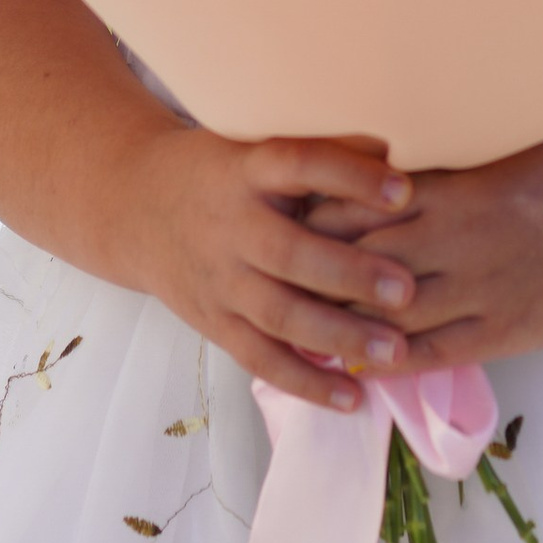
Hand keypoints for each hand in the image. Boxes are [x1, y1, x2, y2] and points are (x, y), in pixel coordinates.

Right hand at [121, 128, 421, 409]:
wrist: (134, 207)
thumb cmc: (218, 170)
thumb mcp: (254, 142)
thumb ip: (319, 148)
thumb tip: (394, 148)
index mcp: (245, 170)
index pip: (298, 165)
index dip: (349, 175)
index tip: (404, 189)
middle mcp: (231, 226)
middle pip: (290, 253)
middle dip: (350, 274)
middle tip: (407, 290)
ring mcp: (219, 280)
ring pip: (279, 315)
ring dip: (339, 337)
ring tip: (396, 352)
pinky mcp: (214, 322)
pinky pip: (261, 358)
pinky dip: (306, 383)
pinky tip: (352, 399)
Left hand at [302, 136, 542, 366]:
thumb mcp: (496, 153)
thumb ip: (440, 161)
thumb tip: (383, 156)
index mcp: (453, 190)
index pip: (363, 205)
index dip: (319, 214)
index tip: (285, 216)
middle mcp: (458, 240)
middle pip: (365, 259)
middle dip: (318, 269)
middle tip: (274, 273)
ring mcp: (480, 290)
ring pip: (393, 312)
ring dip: (345, 321)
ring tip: (301, 324)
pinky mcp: (502, 330)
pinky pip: (435, 351)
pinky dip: (393, 358)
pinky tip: (361, 362)